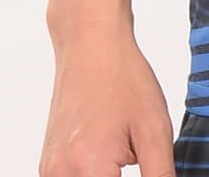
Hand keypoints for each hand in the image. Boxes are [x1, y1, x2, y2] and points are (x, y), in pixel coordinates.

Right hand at [39, 22, 174, 176]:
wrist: (90, 45)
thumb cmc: (122, 78)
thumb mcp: (155, 130)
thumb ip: (160, 176)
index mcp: (88, 170)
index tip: (150, 167)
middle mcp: (60, 176)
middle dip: (119, 176)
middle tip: (135, 150)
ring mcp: (49, 172)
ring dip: (108, 176)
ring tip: (123, 148)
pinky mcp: (48, 165)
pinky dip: (95, 172)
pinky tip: (109, 151)